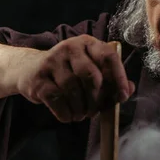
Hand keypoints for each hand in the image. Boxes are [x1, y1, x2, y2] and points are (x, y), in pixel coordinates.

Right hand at [17, 35, 134, 122]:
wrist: (29, 69)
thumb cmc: (68, 72)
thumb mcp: (90, 70)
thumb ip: (111, 80)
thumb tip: (129, 90)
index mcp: (87, 43)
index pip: (108, 56)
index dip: (119, 77)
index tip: (123, 95)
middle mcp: (69, 47)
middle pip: (90, 75)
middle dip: (96, 98)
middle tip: (94, 111)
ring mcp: (52, 61)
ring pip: (73, 89)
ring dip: (80, 109)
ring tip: (81, 114)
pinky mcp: (38, 78)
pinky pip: (57, 100)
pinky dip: (66, 113)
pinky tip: (68, 115)